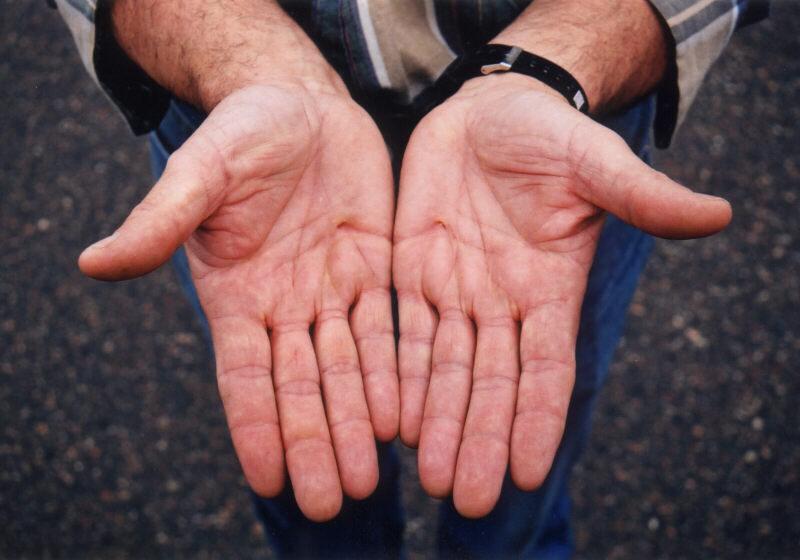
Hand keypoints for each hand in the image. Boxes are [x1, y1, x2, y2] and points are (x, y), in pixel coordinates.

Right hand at [79, 84, 397, 520]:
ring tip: (369, 477)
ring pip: (346, 369)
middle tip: (330, 501)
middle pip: (301, 387)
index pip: (243, 376)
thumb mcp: (201, 171)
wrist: (301, 104)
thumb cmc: (242, 132)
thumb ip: (160, 221)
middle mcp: (285, 305)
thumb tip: (93, 263)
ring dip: (357, 422)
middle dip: (314, 442)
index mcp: (237, 294)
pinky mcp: (374, 270)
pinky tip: (405, 414)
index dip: (255, 426)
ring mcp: (331, 291)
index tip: (268, 481)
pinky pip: (386, 329)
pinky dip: (395, 372)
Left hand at [393, 74, 730, 517]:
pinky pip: (403, 331)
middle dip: (478, 439)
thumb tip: (718, 215)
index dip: (536, 418)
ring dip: (435, 422)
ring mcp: (455, 289)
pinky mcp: (412, 269)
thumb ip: (640, 196)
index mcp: (549, 288)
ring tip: (426, 476)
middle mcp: (502, 302)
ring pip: (443, 369)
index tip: (525, 472)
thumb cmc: (548, 133)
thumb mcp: (593, 162)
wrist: (489, 110)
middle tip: (465, 498)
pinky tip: (390, 419)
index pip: (545, 367)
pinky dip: (397, 374)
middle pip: (489, 384)